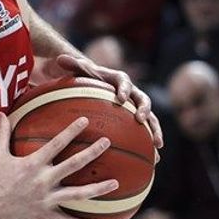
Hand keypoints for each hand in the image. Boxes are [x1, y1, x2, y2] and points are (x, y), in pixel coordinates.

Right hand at [0, 113, 118, 218]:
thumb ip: (3, 134)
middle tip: (107, 142)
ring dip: (98, 189)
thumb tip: (1, 113)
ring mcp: (46, 198)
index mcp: (33, 164)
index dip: (71, 130)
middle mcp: (44, 180)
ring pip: (78, 193)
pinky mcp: (45, 214)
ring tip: (115, 183)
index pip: (57, 143)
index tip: (85, 120)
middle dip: (92, 152)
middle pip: (74, 164)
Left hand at [44, 54, 163, 148]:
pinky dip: (151, 144)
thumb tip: (60, 58)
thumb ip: (74, 66)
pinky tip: (155, 160)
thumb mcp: (82, 72)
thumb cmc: (90, 79)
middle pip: (143, 99)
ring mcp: (137, 107)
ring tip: (158, 145)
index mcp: (119, 79)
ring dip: (155, 130)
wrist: (100, 85)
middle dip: (144, 110)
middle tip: (141, 119)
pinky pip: (147, 132)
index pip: (124, 81)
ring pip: (151, 118)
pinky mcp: (138, 120)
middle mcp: (132, 93)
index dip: (124, 89)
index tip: (122, 98)